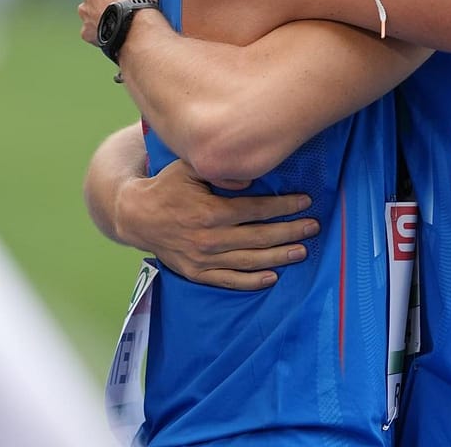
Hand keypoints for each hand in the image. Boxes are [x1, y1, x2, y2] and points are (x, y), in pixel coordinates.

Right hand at [117, 158, 319, 290]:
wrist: (135, 216)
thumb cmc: (166, 186)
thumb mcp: (188, 168)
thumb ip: (219, 170)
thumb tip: (250, 179)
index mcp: (210, 211)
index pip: (256, 211)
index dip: (283, 206)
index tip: (305, 202)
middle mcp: (210, 238)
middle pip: (259, 237)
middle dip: (290, 231)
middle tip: (314, 226)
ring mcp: (203, 259)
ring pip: (249, 261)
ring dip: (279, 256)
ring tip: (302, 251)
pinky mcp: (196, 273)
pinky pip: (229, 281)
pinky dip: (252, 281)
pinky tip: (272, 277)